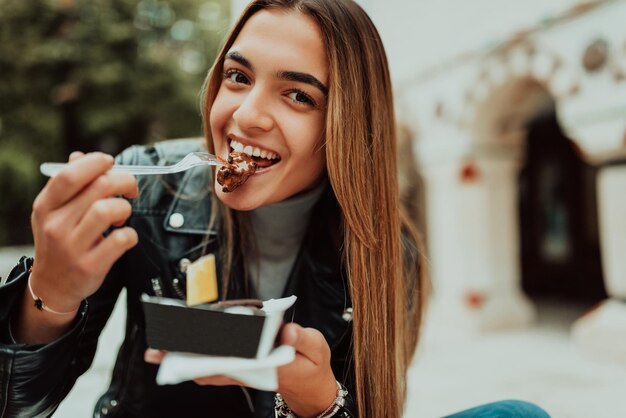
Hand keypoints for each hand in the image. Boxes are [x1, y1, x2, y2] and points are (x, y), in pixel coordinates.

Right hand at [30, 151, 138, 311]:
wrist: (53, 286)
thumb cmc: (59, 241)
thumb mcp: (54, 212)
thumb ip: (69, 185)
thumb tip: (81, 156)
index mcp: (46, 206)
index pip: (69, 174)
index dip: (96, 163)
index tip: (111, 163)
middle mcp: (56, 225)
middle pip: (99, 187)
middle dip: (124, 181)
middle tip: (130, 189)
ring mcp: (72, 247)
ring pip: (108, 210)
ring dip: (125, 208)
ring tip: (122, 215)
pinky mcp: (90, 266)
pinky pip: (121, 240)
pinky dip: (131, 234)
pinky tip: (125, 237)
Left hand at [143, 323, 336, 416]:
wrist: (311, 386)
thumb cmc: (311, 365)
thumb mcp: (316, 349)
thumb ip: (302, 339)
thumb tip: (286, 330)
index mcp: (265, 365)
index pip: (232, 357)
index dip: (209, 349)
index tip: (190, 337)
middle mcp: (248, 371)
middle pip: (210, 364)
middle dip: (184, 355)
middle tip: (157, 349)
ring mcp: (241, 371)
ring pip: (206, 367)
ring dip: (183, 359)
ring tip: (158, 351)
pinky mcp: (239, 369)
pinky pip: (211, 366)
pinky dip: (193, 359)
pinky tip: (178, 352)